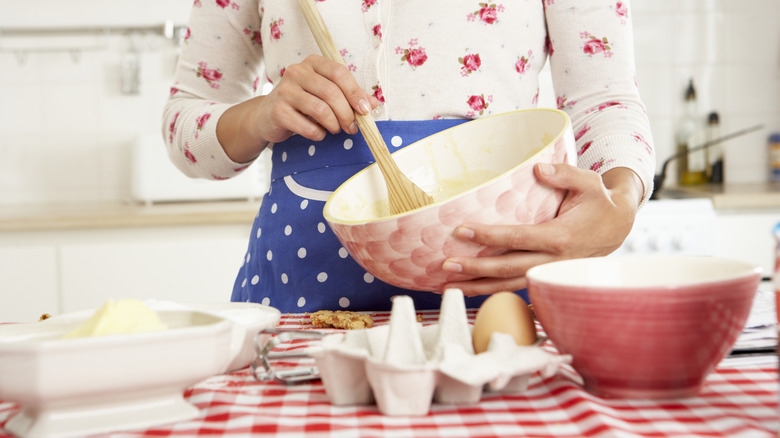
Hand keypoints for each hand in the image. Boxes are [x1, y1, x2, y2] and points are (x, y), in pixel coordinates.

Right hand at [216, 54, 377, 162]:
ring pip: (320, 110)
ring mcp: (285, 90)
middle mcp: (296, 71)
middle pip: (331, 92)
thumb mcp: (326, 95)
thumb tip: (373, 104)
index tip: (366, 110)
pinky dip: (318, 134)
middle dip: (346, 114)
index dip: (355, 93)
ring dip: (334, 125)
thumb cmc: (303, 104)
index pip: (339, 72)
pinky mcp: (278, 111)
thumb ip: (349, 96)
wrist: (267, 116)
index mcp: (312, 62)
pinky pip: (308, 127)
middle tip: (352, 127)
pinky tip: (318, 133)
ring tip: (335, 130)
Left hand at [441, 164, 643, 295]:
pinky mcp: (547, 276)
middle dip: (475, 269)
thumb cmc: (599, 202)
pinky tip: (471, 288)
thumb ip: (563, 174)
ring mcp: (550, 272)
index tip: (461, 231)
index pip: (517, 238)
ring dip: (479, 287)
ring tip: (449, 286)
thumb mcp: (589, 182)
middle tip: (445, 266)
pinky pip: (517, 286)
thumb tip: (538, 170)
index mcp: (561, 237)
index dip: (488, 237)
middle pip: (508, 268)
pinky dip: (493, 290)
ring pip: (510, 284)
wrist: (619, 227)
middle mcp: (553, 260)